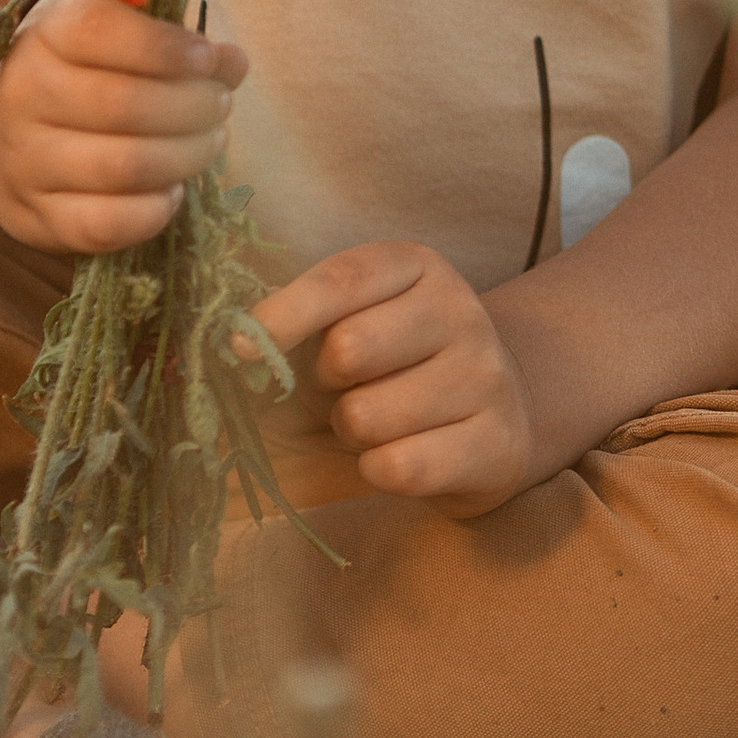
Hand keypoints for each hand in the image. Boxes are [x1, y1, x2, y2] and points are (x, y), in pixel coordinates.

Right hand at [0, 0, 247, 255]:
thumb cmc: (77, 75)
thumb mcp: (113, 36)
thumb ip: (172, 43)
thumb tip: (233, 64)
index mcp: (45, 34)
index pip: (99, 31)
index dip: (165, 46)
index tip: (207, 58)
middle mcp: (23, 93)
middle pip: (125, 104)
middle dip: (194, 106)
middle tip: (220, 105)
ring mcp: (25, 160)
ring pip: (124, 166)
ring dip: (187, 155)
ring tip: (208, 142)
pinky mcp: (35, 217)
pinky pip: (105, 224)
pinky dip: (155, 211)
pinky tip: (173, 191)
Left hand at [248, 240, 538, 516]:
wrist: (499, 409)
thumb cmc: (400, 362)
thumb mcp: (359, 317)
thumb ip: (305, 316)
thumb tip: (238, 342)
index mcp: (419, 266)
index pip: (342, 280)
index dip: (284, 314)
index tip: (239, 345)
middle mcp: (461, 312)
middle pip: (349, 349)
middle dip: (326, 383)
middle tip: (345, 389)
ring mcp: (486, 377)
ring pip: (368, 417)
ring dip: (353, 431)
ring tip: (379, 421)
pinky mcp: (497, 442)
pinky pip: (402, 467)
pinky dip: (378, 470)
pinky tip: (397, 456)